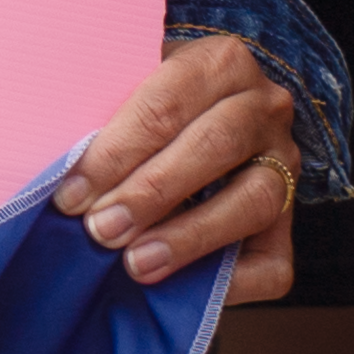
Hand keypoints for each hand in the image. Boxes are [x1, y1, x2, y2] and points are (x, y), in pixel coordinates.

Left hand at [54, 34, 300, 297]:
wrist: (202, 125)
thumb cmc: (147, 115)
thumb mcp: (128, 94)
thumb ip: (102, 124)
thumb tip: (63, 185)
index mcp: (221, 62)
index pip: (167, 104)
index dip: (116, 153)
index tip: (71, 195)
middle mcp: (265, 107)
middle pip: (216, 145)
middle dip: (152, 193)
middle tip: (101, 229)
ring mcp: (286, 165)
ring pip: (254, 200)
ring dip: (190, 236)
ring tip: (136, 263)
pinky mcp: (290, 225)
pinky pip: (272, 264)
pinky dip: (230, 283)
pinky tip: (183, 291)